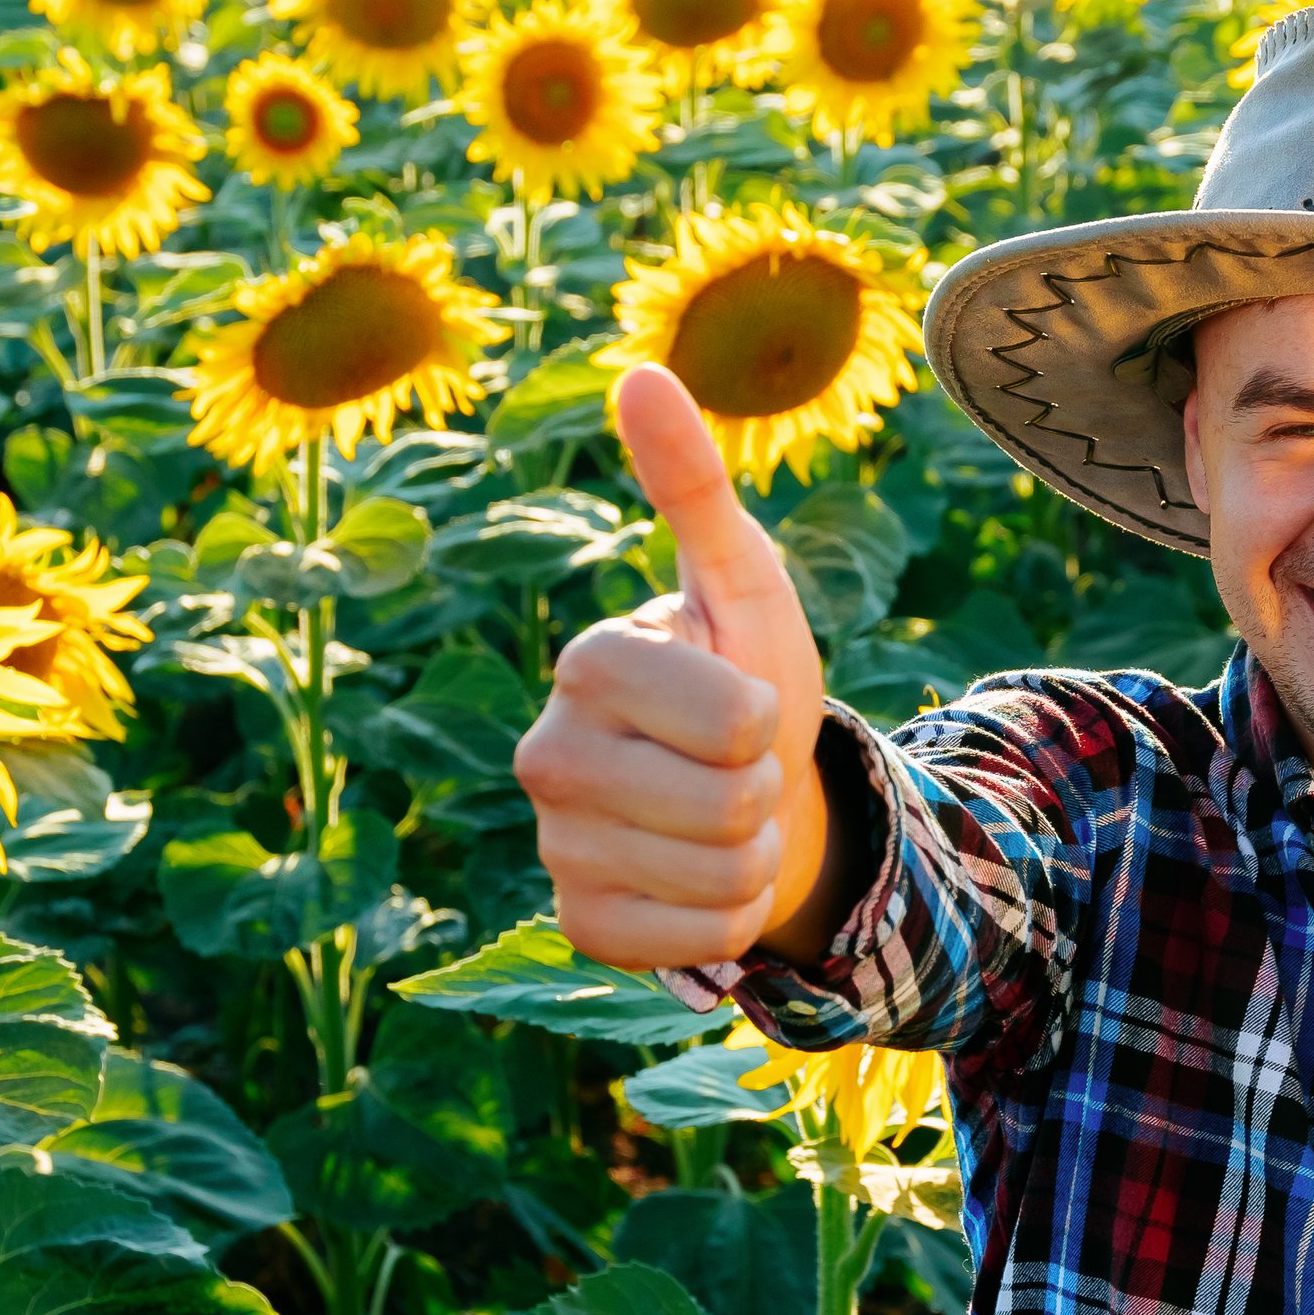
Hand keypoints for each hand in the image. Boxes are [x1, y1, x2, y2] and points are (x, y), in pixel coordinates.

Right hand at [512, 363, 834, 969]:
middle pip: (730, 802)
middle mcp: (547, 754)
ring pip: (720, 877)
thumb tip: (641, 372)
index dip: (766, 716)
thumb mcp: (741, 582)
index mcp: (589, 662)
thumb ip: (693, 486)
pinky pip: (696, 943)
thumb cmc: (743, 674)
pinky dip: (728, 919)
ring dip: (754, 855)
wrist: (744, 791)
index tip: (740, 699)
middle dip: (764, 790)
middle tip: (736, 768)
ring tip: (724, 819)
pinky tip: (699, 879)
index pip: (732, 718)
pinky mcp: (579, 922)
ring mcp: (555, 844)